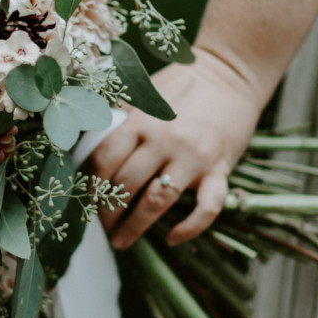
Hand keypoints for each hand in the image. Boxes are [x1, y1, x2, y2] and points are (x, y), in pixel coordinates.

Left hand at [85, 48, 262, 249]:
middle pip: (125, 184)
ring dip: (136, 227)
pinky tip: (173, 239)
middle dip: (108, 212)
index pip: (104, 160)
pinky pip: (207, 207)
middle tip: (102, 227)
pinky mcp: (220, 170)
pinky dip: (190, 228)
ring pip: (157, 201)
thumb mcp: (146, 94)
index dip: (90, 185)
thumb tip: (86, 137)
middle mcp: (164, 140)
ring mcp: (194, 157)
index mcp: (141, 121)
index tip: (86, 199)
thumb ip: (120, 116)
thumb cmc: (183, 83)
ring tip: (122, 242)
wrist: (231, 74)